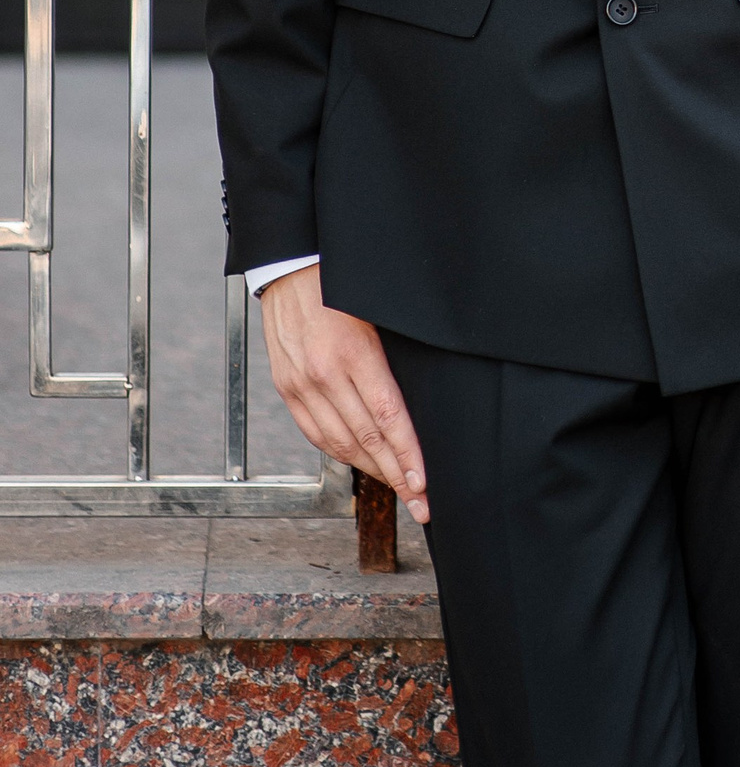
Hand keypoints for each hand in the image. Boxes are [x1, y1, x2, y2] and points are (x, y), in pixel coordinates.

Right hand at [259, 266, 429, 522]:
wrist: (290, 263)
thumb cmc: (345, 282)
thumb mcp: (379, 314)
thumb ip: (394, 359)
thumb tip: (419, 404)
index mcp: (352, 353)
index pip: (388, 419)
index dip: (408, 456)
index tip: (426, 483)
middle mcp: (323, 374)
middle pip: (368, 440)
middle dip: (398, 476)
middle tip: (423, 503)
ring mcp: (301, 384)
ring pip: (341, 443)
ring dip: (373, 471)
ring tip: (400, 489)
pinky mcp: (286, 387)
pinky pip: (316, 433)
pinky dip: (342, 453)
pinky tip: (364, 464)